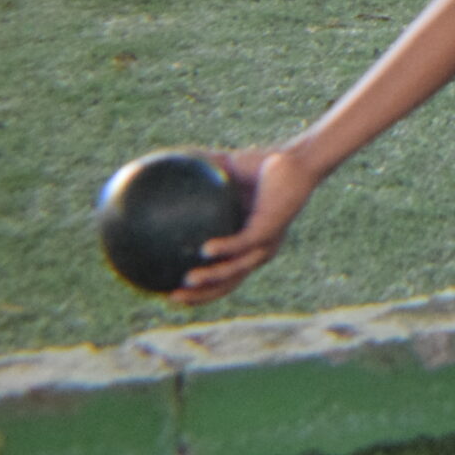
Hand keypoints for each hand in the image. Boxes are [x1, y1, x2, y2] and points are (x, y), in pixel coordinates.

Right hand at [170, 147, 322, 304]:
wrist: (296, 157)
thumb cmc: (261, 164)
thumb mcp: (221, 169)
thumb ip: (193, 170)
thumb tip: (158, 163)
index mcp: (245, 243)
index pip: (220, 275)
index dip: (197, 287)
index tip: (168, 289)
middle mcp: (255, 249)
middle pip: (226, 284)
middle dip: (200, 295)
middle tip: (171, 297)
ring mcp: (264, 242)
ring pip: (235, 270)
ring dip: (211, 279)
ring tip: (186, 282)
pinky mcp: (270, 229)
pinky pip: (243, 243)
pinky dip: (224, 249)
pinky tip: (204, 250)